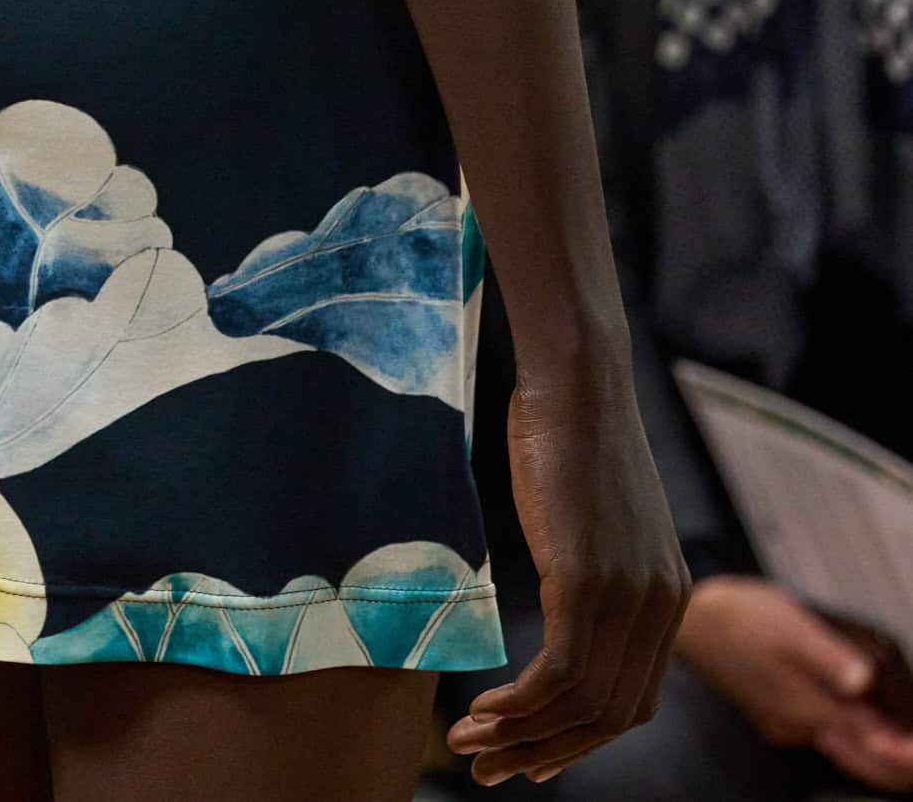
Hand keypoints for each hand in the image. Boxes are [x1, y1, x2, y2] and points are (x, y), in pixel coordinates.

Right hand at [446, 361, 689, 783]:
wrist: (577, 377)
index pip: (633, 701)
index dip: (580, 739)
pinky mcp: (587, 579)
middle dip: (547, 752)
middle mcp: (662, 605)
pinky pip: (559, 675)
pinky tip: (483, 708)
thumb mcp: (594, 518)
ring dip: (521, 736)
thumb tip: (564, 609)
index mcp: (669, 595)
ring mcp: (628, 595)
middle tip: (490, 769)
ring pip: (580, 706)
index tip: (528, 752)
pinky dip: (519, 706)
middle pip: (610, 717)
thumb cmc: (568, 434)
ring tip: (470, 743)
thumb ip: (594, 571)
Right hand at [680, 579, 912, 791]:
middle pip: (863, 762)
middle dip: (899, 763)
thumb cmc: (739, 619)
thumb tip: (865, 682)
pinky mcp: (780, 714)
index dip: (906, 758)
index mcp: (809, 709)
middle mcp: (801, 728)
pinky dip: (859, 738)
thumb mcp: (789, 627)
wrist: (691, 624)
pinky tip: (870, 721)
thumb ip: (830, 658)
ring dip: (882, 752)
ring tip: (908, 740)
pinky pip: (830, 737)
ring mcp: (789, 725)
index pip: (872, 750)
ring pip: (848, 752)